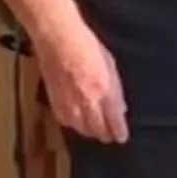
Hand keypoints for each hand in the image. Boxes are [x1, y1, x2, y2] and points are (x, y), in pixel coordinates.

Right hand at [40, 20, 128, 145]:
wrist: (58, 40)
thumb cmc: (86, 46)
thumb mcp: (110, 65)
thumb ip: (116, 89)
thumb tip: (120, 108)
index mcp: (104, 90)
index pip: (114, 121)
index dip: (119, 132)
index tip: (121, 137)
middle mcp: (87, 101)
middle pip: (97, 129)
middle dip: (105, 135)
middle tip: (109, 136)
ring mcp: (69, 103)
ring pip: (81, 128)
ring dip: (89, 131)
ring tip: (95, 131)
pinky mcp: (55, 102)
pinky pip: (65, 121)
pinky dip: (73, 124)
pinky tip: (77, 121)